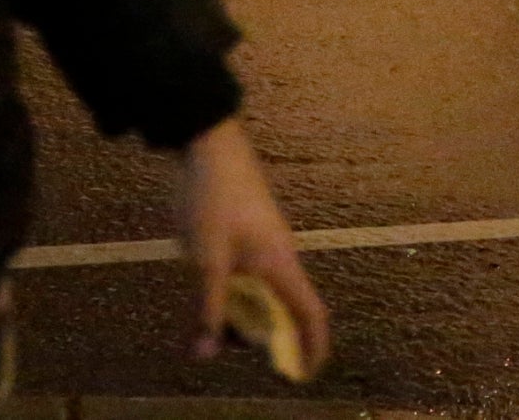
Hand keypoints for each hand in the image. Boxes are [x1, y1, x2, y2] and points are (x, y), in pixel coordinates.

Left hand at [177, 119, 331, 377]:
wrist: (209, 144)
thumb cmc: (213, 199)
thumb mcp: (206, 260)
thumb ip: (207, 307)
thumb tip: (205, 355)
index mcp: (281, 265)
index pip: (311, 314)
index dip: (314, 347)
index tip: (306, 374)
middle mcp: (280, 257)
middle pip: (283, 309)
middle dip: (263, 336)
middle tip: (228, 348)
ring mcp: (265, 244)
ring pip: (263, 292)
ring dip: (242, 314)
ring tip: (207, 324)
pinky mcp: (249, 234)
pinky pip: (250, 276)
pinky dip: (234, 294)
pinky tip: (206, 293)